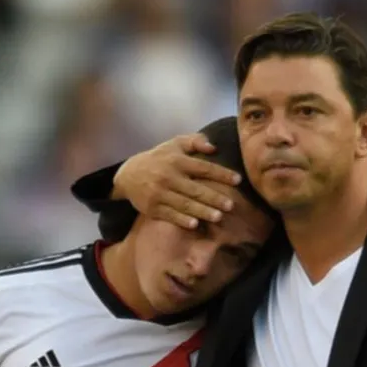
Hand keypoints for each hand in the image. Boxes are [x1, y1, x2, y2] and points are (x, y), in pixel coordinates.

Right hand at [112, 133, 241, 229]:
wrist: (128, 175)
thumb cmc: (158, 159)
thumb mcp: (173, 144)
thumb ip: (194, 142)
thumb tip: (213, 147)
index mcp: (177, 161)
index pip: (203, 168)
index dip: (221, 174)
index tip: (238, 180)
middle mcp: (169, 176)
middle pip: (196, 189)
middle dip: (214, 197)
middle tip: (231, 205)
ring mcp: (160, 193)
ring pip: (184, 204)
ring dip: (202, 211)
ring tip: (218, 217)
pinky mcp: (152, 207)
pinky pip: (169, 214)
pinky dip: (182, 220)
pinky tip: (195, 224)